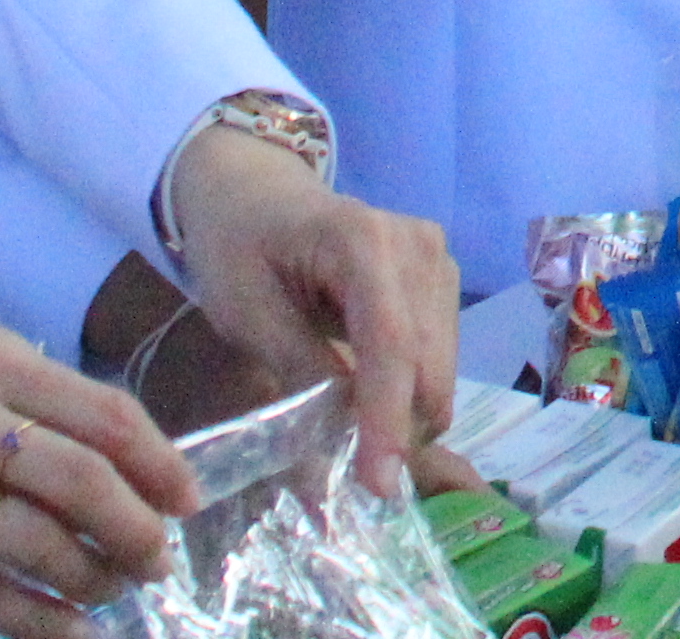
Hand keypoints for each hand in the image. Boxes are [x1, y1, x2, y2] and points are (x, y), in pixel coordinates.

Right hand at [0, 313, 192, 638]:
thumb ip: (40, 401)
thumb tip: (132, 466)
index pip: (103, 414)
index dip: (160, 464)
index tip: (189, 500)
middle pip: (78, 479)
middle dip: (136, 528)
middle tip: (159, 557)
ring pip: (30, 542)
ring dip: (90, 576)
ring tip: (114, 588)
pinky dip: (32, 618)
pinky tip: (70, 629)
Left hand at [165, 132, 458, 495]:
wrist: (254, 192)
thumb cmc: (238, 247)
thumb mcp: (246, 313)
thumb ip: (297, 378)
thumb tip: (327, 464)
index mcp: (364, 241)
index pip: (391, 344)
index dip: (388, 420)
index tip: (379, 486)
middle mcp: (419, 246)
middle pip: (428, 362)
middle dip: (399, 427)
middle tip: (353, 480)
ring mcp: (437, 259)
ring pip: (441, 366)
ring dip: (406, 413)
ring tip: (355, 439)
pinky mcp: (441, 278)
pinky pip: (438, 353)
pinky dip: (409, 390)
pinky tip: (370, 400)